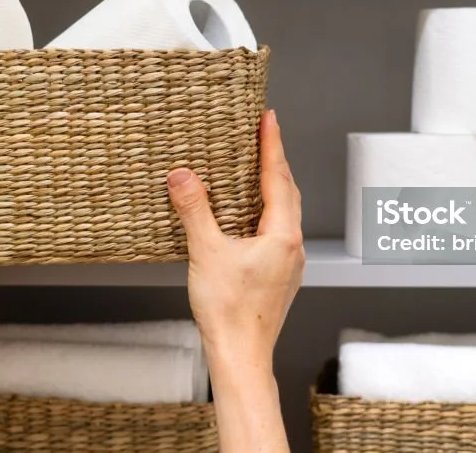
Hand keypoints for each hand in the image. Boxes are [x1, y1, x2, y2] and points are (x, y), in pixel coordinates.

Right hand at [167, 109, 302, 452]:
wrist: (241, 356)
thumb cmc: (229, 313)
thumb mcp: (206, 253)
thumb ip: (194, 210)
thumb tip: (183, 176)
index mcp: (281, 235)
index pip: (278, 177)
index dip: (272, 145)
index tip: (269, 120)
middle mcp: (292, 247)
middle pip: (288, 192)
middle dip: (276, 162)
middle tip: (265, 136)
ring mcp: (289, 264)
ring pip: (285, 213)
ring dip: (274, 187)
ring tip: (259, 169)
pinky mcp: (280, 277)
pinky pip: (278, 232)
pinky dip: (268, 212)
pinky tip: (251, 216)